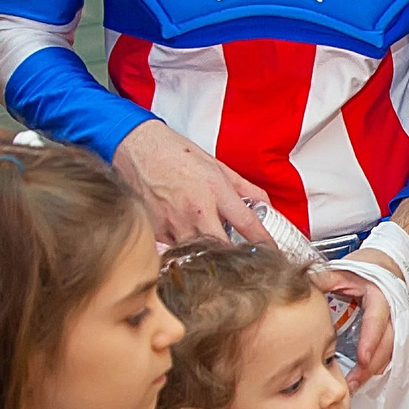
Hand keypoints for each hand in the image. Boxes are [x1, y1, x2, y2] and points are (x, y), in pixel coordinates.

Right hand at [113, 120, 272, 246]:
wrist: (136, 147)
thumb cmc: (174, 153)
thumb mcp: (216, 165)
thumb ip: (244, 187)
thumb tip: (265, 203)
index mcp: (215, 191)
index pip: (248, 224)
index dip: (264, 242)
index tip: (272, 253)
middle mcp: (196, 209)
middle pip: (223, 248)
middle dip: (235, 258)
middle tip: (242, 261)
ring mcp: (174, 222)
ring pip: (199, 254)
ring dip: (209, 258)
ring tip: (216, 257)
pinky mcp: (155, 230)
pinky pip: (175, 251)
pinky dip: (186, 252)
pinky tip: (190, 247)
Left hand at [313, 268, 391, 388]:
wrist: (388, 263)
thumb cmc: (368, 266)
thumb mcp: (345, 269)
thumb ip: (324, 278)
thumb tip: (302, 284)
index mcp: (381, 295)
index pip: (377, 320)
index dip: (371, 341)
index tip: (362, 359)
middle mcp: (393, 311)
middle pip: (388, 343)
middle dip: (371, 366)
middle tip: (353, 383)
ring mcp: (396, 323)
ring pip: (391, 352)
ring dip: (374, 370)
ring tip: (354, 386)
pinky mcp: (394, 332)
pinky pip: (389, 352)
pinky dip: (376, 366)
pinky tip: (362, 377)